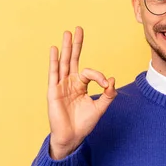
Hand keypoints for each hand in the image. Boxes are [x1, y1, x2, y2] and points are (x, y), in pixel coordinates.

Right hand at [47, 27, 116, 159]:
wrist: (72, 137)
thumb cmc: (84, 124)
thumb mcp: (100, 108)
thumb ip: (108, 94)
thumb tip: (112, 79)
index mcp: (80, 85)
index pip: (90, 72)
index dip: (99, 76)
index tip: (105, 84)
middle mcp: (70, 83)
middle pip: (73, 59)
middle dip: (76, 44)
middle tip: (78, 28)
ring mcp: (61, 86)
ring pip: (64, 63)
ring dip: (66, 48)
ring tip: (67, 33)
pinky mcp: (53, 91)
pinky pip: (54, 73)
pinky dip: (55, 61)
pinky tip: (55, 49)